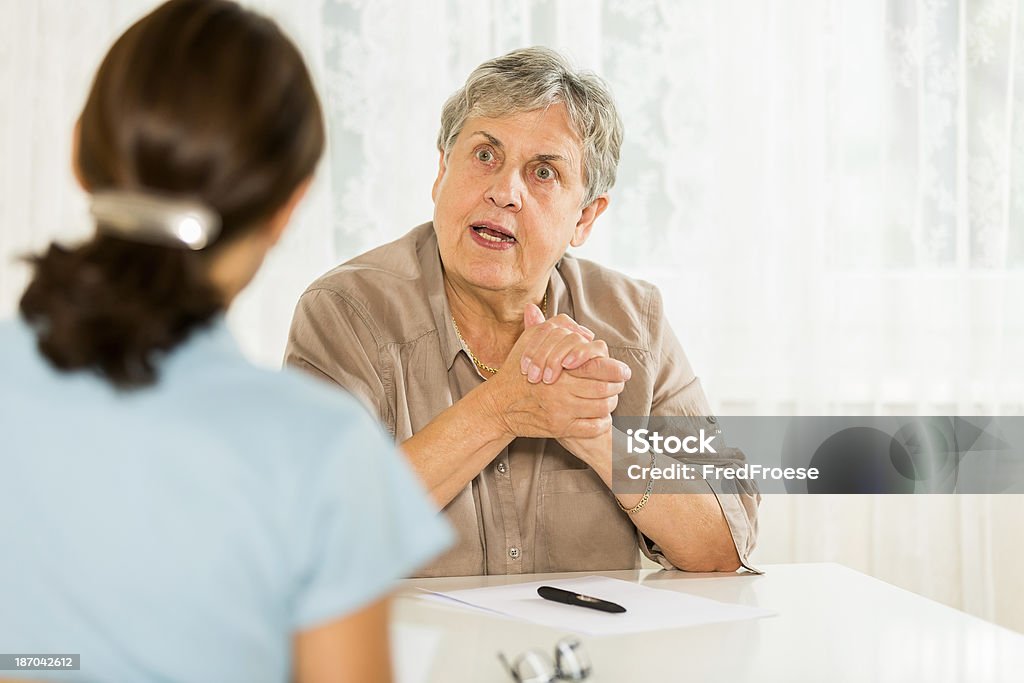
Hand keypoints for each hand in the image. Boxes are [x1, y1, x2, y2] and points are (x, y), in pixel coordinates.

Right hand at [479, 308, 630, 439]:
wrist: (498, 406)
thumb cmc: (515, 373)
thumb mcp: (529, 342)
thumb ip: (554, 328)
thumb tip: (579, 327)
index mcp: (559, 368)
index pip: (598, 368)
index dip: (615, 370)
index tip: (624, 371)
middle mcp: (562, 391)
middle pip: (605, 389)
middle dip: (616, 386)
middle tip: (617, 384)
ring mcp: (562, 412)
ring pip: (602, 408)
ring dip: (610, 404)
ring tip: (609, 398)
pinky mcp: (560, 429)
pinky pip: (593, 427)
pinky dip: (602, 422)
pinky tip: (600, 416)